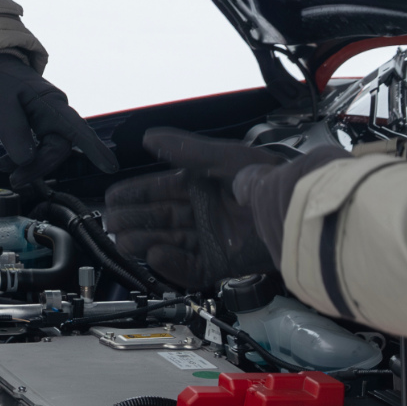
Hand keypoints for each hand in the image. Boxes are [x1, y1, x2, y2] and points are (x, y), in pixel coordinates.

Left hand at [0, 52, 115, 189]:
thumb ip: (14, 133)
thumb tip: (27, 161)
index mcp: (50, 103)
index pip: (77, 129)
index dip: (94, 149)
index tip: (110, 167)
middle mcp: (54, 111)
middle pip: (58, 148)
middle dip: (38, 166)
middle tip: (14, 180)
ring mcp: (46, 118)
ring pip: (47, 150)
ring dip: (29, 164)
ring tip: (3, 168)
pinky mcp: (36, 124)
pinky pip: (37, 147)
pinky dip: (23, 158)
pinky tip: (6, 162)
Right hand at [104, 130, 280, 290]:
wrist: (294, 210)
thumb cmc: (267, 178)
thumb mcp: (221, 158)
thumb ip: (184, 150)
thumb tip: (150, 138)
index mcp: (205, 185)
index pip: (161, 190)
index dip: (136, 194)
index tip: (113, 197)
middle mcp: (207, 212)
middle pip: (161, 218)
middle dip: (134, 219)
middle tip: (112, 222)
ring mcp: (214, 239)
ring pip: (170, 242)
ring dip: (145, 241)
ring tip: (125, 241)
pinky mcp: (224, 264)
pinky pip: (191, 268)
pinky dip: (172, 264)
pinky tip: (156, 255)